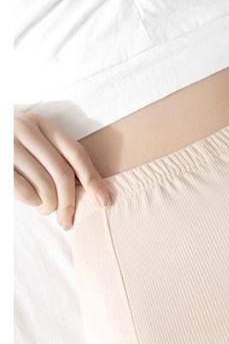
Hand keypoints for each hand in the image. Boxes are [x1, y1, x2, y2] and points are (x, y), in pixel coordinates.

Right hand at [14, 111, 111, 230]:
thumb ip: (59, 159)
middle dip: (70, 203)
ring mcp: (8, 144)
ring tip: (46, 209)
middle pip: (63, 173)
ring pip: (45, 186)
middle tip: (67, 221)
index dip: (93, 179)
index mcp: (41, 123)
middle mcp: (25, 128)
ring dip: (50, 206)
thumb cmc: (16, 153)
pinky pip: (26, 192)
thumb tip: (95, 193)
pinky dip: (33, 203)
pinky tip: (32, 202)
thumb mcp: (37, 145)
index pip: (76, 153)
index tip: (104, 201)